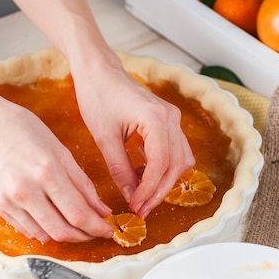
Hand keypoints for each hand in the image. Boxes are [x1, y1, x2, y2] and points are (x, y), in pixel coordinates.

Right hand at [0, 89, 113, 242]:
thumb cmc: (22, 129)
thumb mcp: (60, 150)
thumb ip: (82, 184)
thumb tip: (101, 209)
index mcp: (47, 173)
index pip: (78, 214)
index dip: (97, 227)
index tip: (108, 229)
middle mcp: (26, 191)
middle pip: (63, 231)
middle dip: (85, 236)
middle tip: (96, 231)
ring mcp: (9, 202)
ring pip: (45, 235)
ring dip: (67, 236)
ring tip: (79, 228)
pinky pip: (28, 230)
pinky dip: (46, 231)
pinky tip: (56, 222)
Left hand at [71, 53, 194, 217]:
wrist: (100, 71)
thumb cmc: (98, 96)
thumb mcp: (104, 137)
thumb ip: (120, 168)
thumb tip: (130, 195)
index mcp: (155, 119)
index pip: (160, 164)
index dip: (149, 189)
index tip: (135, 205)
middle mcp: (171, 119)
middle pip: (175, 165)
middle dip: (159, 190)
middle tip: (140, 208)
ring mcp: (173, 119)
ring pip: (180, 160)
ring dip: (164, 180)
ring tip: (142, 195)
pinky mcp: (169, 121)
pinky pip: (175, 150)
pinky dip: (163, 167)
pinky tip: (142, 175)